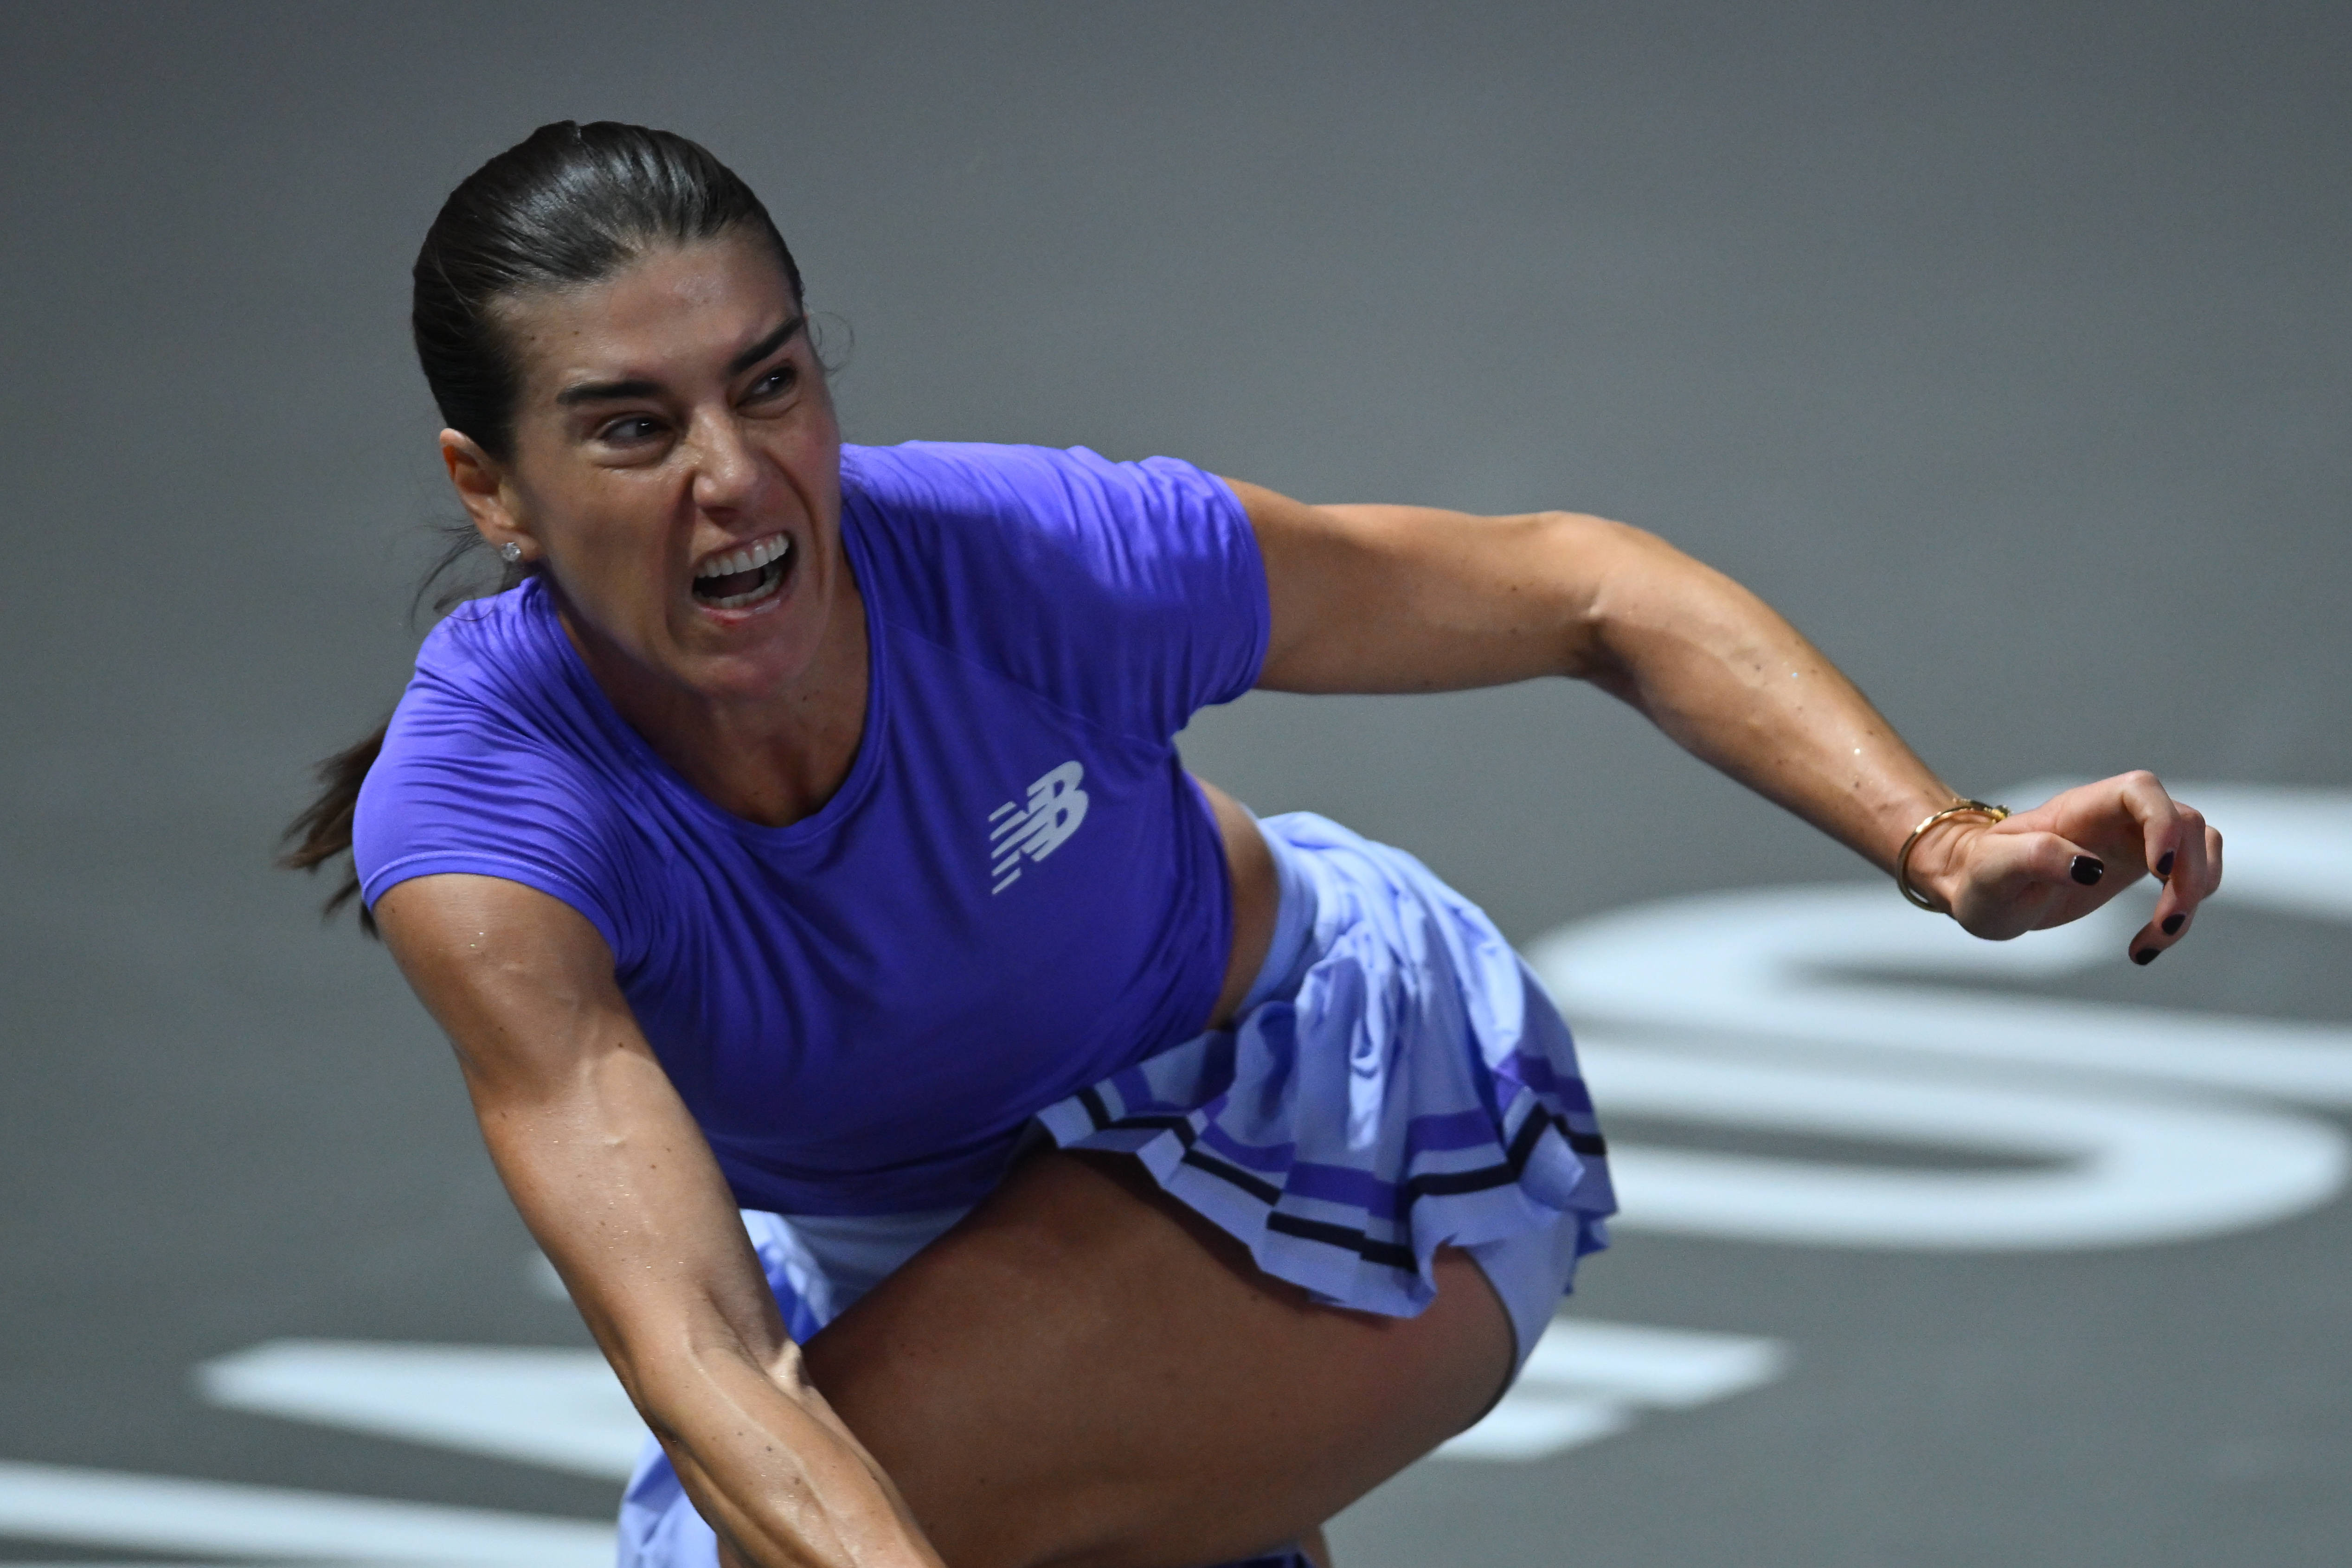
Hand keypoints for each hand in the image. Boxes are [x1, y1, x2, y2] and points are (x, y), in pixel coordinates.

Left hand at [1912, 771, 2222, 960]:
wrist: (1980, 892)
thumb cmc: (1980, 877)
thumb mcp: (1993, 871)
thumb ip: (2035, 857)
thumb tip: (2089, 867)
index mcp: (2080, 808)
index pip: (2141, 790)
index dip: (2162, 822)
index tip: (2158, 870)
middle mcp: (2116, 817)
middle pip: (2185, 823)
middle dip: (2189, 875)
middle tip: (2165, 926)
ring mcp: (2134, 839)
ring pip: (2200, 849)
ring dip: (2195, 895)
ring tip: (2155, 940)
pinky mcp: (2142, 866)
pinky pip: (2190, 876)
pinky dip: (2186, 909)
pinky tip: (2146, 944)